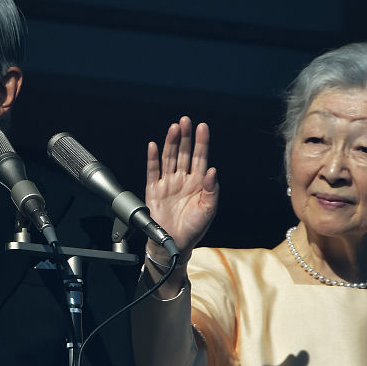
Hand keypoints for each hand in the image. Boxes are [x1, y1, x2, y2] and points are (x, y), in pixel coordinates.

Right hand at [145, 116, 217, 263]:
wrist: (173, 244)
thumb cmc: (193, 229)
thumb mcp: (208, 210)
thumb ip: (212, 190)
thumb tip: (213, 170)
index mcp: (198, 183)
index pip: (200, 157)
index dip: (201, 142)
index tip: (202, 128)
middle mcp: (183, 180)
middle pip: (184, 153)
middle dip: (185, 137)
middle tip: (185, 121)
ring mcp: (168, 183)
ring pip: (169, 158)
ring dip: (171, 143)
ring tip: (174, 128)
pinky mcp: (154, 190)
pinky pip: (153, 170)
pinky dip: (153, 158)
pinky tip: (154, 146)